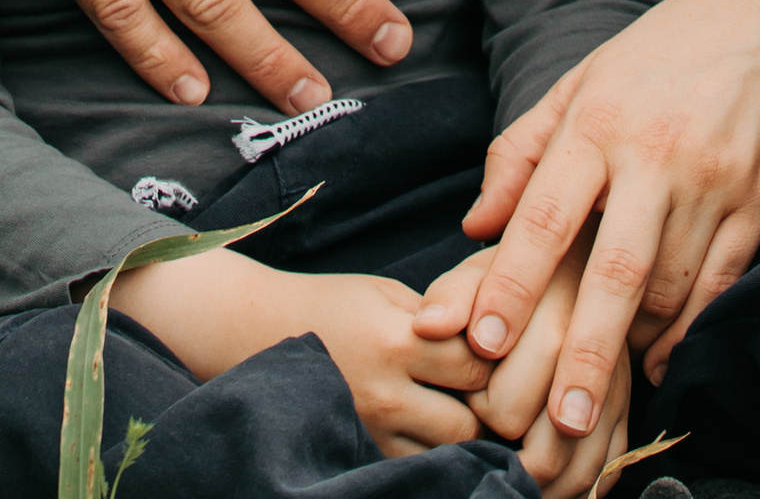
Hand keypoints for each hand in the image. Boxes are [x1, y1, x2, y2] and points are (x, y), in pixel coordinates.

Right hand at [115, 247, 489, 454]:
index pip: (476, 363)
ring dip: (466, 437)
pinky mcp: (362, 453)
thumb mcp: (386, 292)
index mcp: (395, 339)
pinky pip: (418, 466)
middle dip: (490, 407)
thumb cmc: (331, 304)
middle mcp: (385, 391)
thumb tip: (495, 342)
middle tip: (496, 392)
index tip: (503, 350)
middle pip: (471, 419)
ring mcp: (371, 430)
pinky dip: (435, 454)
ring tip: (472, 414)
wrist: (257, 333)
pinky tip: (438, 432)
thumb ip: (439, 318)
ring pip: (449, 453)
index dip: (498, 357)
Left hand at [413, 0, 759, 450]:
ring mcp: (714, 178)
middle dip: (581, 351)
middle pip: (610, 270)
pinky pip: (722, 280)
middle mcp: (655, 151)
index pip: (542, 214)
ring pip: (668, 285)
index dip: (509, 284)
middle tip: (557, 417)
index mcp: (600, 117)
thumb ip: (526, 146)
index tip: (478, 341)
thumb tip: (477, 222)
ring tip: (601, 391)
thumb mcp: (587, 74)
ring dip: (635, 344)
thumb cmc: (672, 42)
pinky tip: (663, 356)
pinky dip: (691, 326)